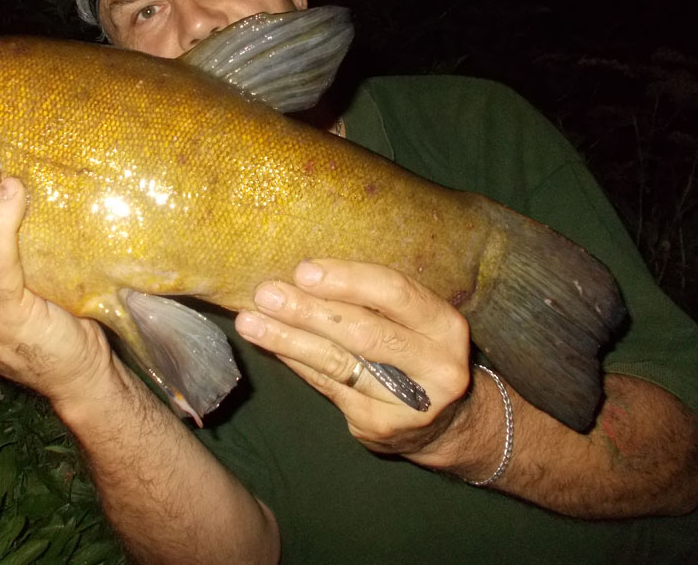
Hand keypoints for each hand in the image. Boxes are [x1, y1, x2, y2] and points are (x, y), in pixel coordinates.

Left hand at [235, 259, 472, 459]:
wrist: (447, 422)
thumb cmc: (417, 351)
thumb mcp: (416, 320)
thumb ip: (375, 299)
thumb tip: (306, 272)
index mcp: (445, 325)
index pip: (395, 293)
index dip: (347, 280)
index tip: (303, 270)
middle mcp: (436, 366)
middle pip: (363, 332)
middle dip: (308, 311)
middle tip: (266, 294)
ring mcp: (408, 403)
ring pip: (338, 363)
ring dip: (288, 340)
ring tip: (250, 322)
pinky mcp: (378, 425)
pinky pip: (327, 385)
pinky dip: (296, 363)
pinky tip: (272, 346)